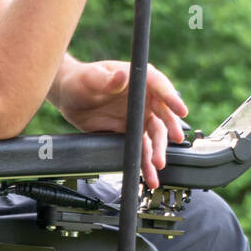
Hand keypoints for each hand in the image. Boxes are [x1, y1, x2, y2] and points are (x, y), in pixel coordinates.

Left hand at [54, 59, 187, 187]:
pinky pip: (143, 148)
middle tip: (175, 139)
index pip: (160, 86)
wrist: (70, 97)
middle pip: (163, 113)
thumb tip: (121, 76)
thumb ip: (106, 79)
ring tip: (158, 164)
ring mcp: (139, 117)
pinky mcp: (131, 133)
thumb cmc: (81, 79)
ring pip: (155, 135)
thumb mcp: (91, 77)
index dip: (171, 98)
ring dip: (159, 150)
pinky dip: (146, 162)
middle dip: (170, 127)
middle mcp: (144, 99)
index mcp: (138, 79)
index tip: (181, 110)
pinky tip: (150, 175)